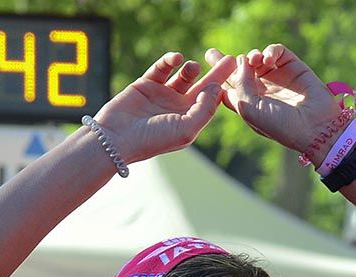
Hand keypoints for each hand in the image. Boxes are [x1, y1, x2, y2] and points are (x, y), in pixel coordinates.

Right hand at [91, 51, 235, 164]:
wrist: (117, 138)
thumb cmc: (153, 139)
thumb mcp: (187, 129)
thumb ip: (205, 109)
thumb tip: (218, 88)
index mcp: (189, 120)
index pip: (211, 101)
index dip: (223, 88)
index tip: (237, 74)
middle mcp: (178, 108)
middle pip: (202, 86)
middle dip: (216, 73)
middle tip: (229, 58)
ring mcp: (162, 95)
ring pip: (183, 76)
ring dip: (191, 69)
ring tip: (193, 67)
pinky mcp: (146, 84)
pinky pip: (161, 68)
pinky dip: (169, 61)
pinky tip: (176, 58)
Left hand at [206, 44, 342, 154]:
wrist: (314, 127)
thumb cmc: (279, 125)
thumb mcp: (249, 109)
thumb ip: (239, 84)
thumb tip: (240, 61)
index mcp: (248, 103)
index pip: (228, 86)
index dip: (217, 76)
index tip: (204, 65)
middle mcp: (261, 90)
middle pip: (239, 70)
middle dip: (226, 61)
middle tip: (212, 54)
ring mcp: (276, 77)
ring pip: (256, 58)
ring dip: (252, 56)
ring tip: (254, 60)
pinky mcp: (292, 66)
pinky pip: (276, 51)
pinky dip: (270, 51)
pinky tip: (268, 59)